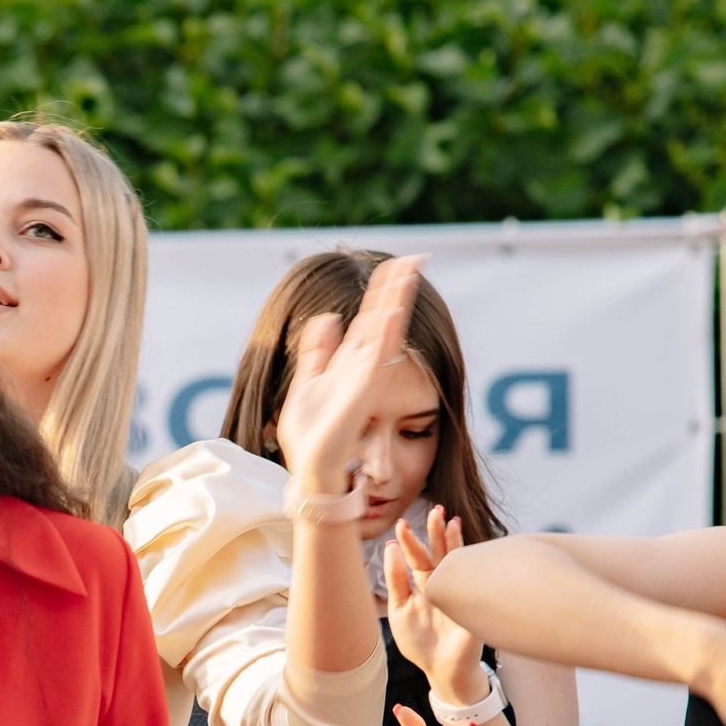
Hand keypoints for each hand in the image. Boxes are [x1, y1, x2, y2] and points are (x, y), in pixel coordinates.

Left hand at [268, 254, 427, 492]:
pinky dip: (386, 332)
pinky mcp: (363, 390)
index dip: (383, 291)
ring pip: (385, 329)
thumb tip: (329, 316)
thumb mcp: (309, 380)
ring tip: (410, 271)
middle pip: (383, 317)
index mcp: (349, 360)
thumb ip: (318, 349)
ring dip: (397, 300)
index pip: (370, 317)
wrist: (313, 467)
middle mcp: (362, 365)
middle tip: (416, 258)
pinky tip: (393, 310)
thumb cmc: (312, 434)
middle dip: (397, 287)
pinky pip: (378, 354)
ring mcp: (365, 376)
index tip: (397, 264)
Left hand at [383, 509, 485, 694]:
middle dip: (437, 532)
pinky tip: (462, 548)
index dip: (410, 541)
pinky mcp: (473, 604)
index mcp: (425, 584)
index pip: (418, 557)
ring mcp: (460, 591)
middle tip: (435, 511)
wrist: (442, 670)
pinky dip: (469, 564)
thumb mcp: (399, 609)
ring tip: (449, 520)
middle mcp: (444, 583)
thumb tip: (390, 547)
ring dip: (454, 541)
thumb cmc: (420, 642)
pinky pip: (473, 580)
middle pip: (441, 552)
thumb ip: (395, 579)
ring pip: (458, 560)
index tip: (401, 525)